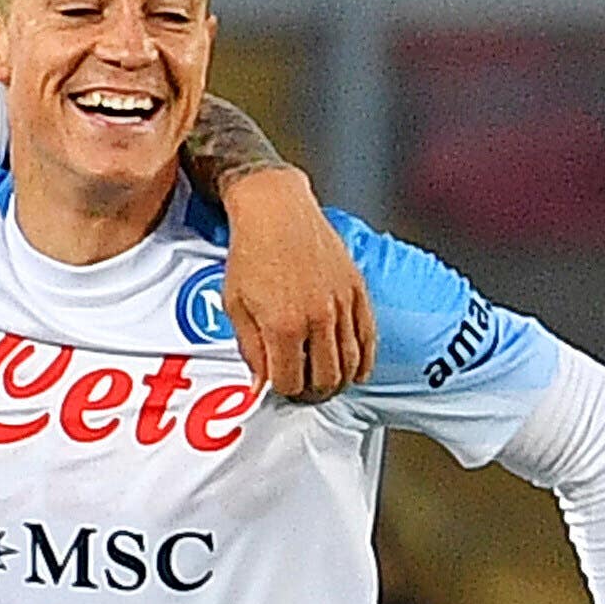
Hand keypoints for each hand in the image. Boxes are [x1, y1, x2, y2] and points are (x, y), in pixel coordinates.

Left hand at [214, 168, 374, 401]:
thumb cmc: (251, 251)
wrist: (276, 210)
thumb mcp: (236, 306)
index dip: (282, 392)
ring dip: (337, 381)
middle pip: (325, 380)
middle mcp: (317, 318)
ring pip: (350, 364)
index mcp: (283, 325)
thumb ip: (250, 350)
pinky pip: (368, 338)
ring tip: (324, 383)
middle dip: (312, 393)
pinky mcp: (356, 291)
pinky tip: (356, 370)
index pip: (290, 383)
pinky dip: (364, 361)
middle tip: (302, 392)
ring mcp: (341, 305)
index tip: (278, 389)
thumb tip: (260, 385)